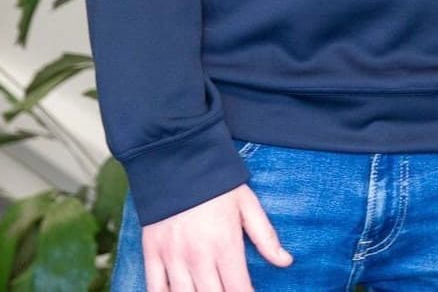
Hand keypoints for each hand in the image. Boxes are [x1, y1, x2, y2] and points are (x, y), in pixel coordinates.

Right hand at [140, 184, 291, 291]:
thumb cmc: (216, 183)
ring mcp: (173, 257)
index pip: (239, 289)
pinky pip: (155, 288)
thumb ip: (265, 236)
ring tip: (207, 291)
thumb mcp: (248, 204)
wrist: (177, 159)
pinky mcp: (152, 253)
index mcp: (225, 245)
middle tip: (228, 291)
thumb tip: (285, 261)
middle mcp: (199, 256)